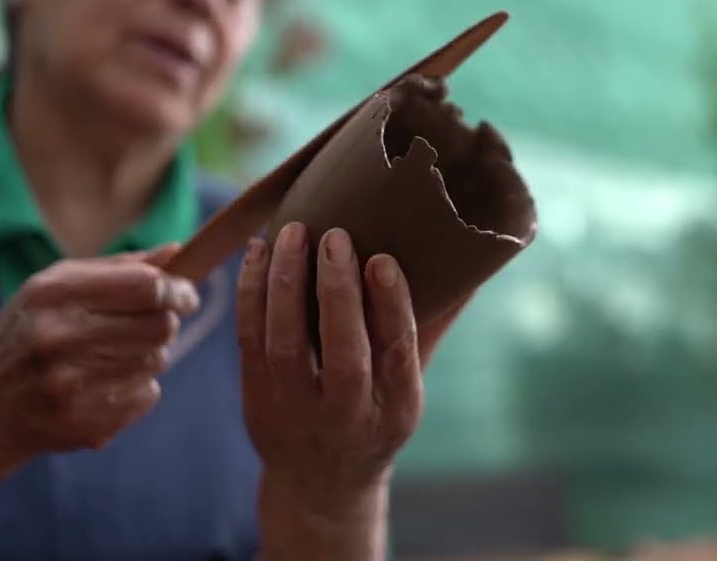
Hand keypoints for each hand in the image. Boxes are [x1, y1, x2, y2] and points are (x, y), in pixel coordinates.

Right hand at [0, 244, 199, 458]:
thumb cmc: (24, 336)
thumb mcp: (53, 289)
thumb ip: (118, 268)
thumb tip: (177, 250)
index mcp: (52, 294)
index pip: (144, 285)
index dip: (176, 288)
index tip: (185, 294)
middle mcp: (59, 338)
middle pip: (159, 324)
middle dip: (163, 322)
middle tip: (145, 325)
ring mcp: (72, 386)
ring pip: (157, 361)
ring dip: (147, 356)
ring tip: (108, 357)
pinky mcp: (86, 424)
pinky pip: (146, 395)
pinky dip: (136, 389)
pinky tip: (100, 387)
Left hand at [236, 222, 465, 510]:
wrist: (319, 484)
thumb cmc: (373, 420)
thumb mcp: (408, 391)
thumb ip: (429, 330)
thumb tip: (467, 268)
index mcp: (395, 407)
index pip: (397, 352)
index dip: (391, 306)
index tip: (383, 260)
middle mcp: (347, 414)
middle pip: (342, 352)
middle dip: (337, 291)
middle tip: (335, 236)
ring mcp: (295, 409)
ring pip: (284, 342)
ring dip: (284, 283)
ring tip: (291, 232)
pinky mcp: (256, 398)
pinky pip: (248, 339)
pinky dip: (250, 292)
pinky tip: (256, 252)